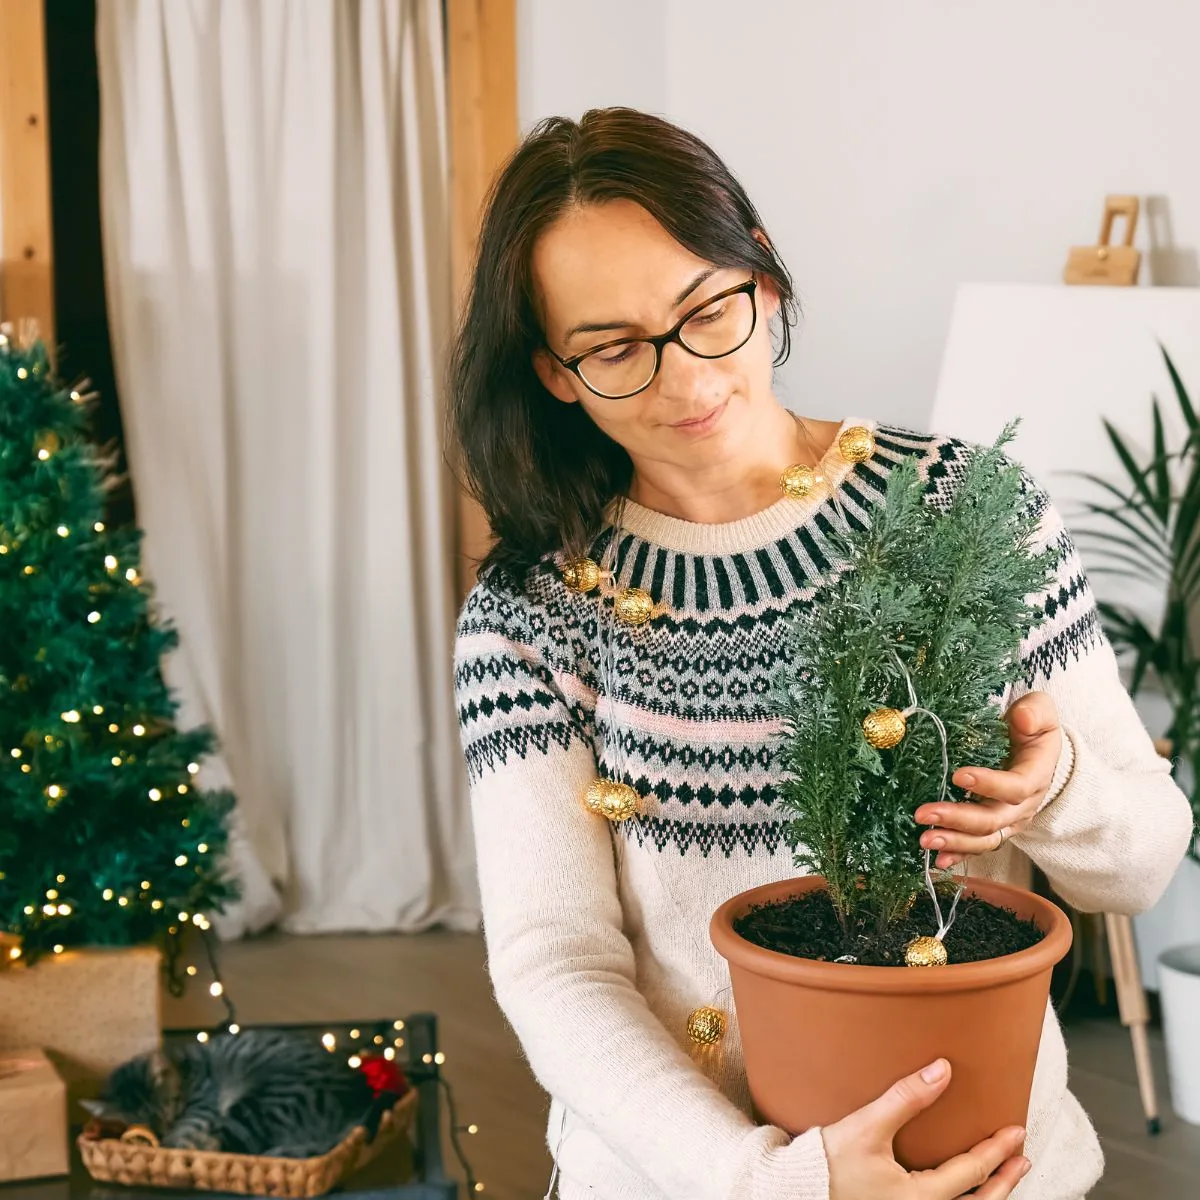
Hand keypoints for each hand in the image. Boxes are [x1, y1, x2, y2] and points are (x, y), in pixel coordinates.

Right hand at [822, 1058, 1029, 1199]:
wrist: (800, 1190)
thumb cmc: (829, 1164)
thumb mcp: (867, 1127)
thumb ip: (906, 1098)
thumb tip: (942, 1070)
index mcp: (921, 1198)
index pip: (972, 1172)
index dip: (997, 1151)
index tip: (1016, 1131)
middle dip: (1005, 1180)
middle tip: (1023, 1158)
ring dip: (990, 1194)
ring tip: (1003, 1176)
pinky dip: (964, 1198)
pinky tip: (961, 1187)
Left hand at [914, 691, 1061, 869]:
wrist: (1035, 751)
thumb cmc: (1031, 728)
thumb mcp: (1040, 711)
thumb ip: (1035, 711)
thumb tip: (1022, 717)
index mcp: (1035, 775)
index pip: (1015, 787)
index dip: (989, 785)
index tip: (958, 775)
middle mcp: (1023, 805)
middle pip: (993, 820)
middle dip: (958, 819)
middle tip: (924, 814)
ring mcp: (1008, 820)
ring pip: (984, 839)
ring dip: (954, 842)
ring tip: (924, 840)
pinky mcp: (993, 828)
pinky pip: (977, 846)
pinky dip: (958, 855)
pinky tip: (937, 861)